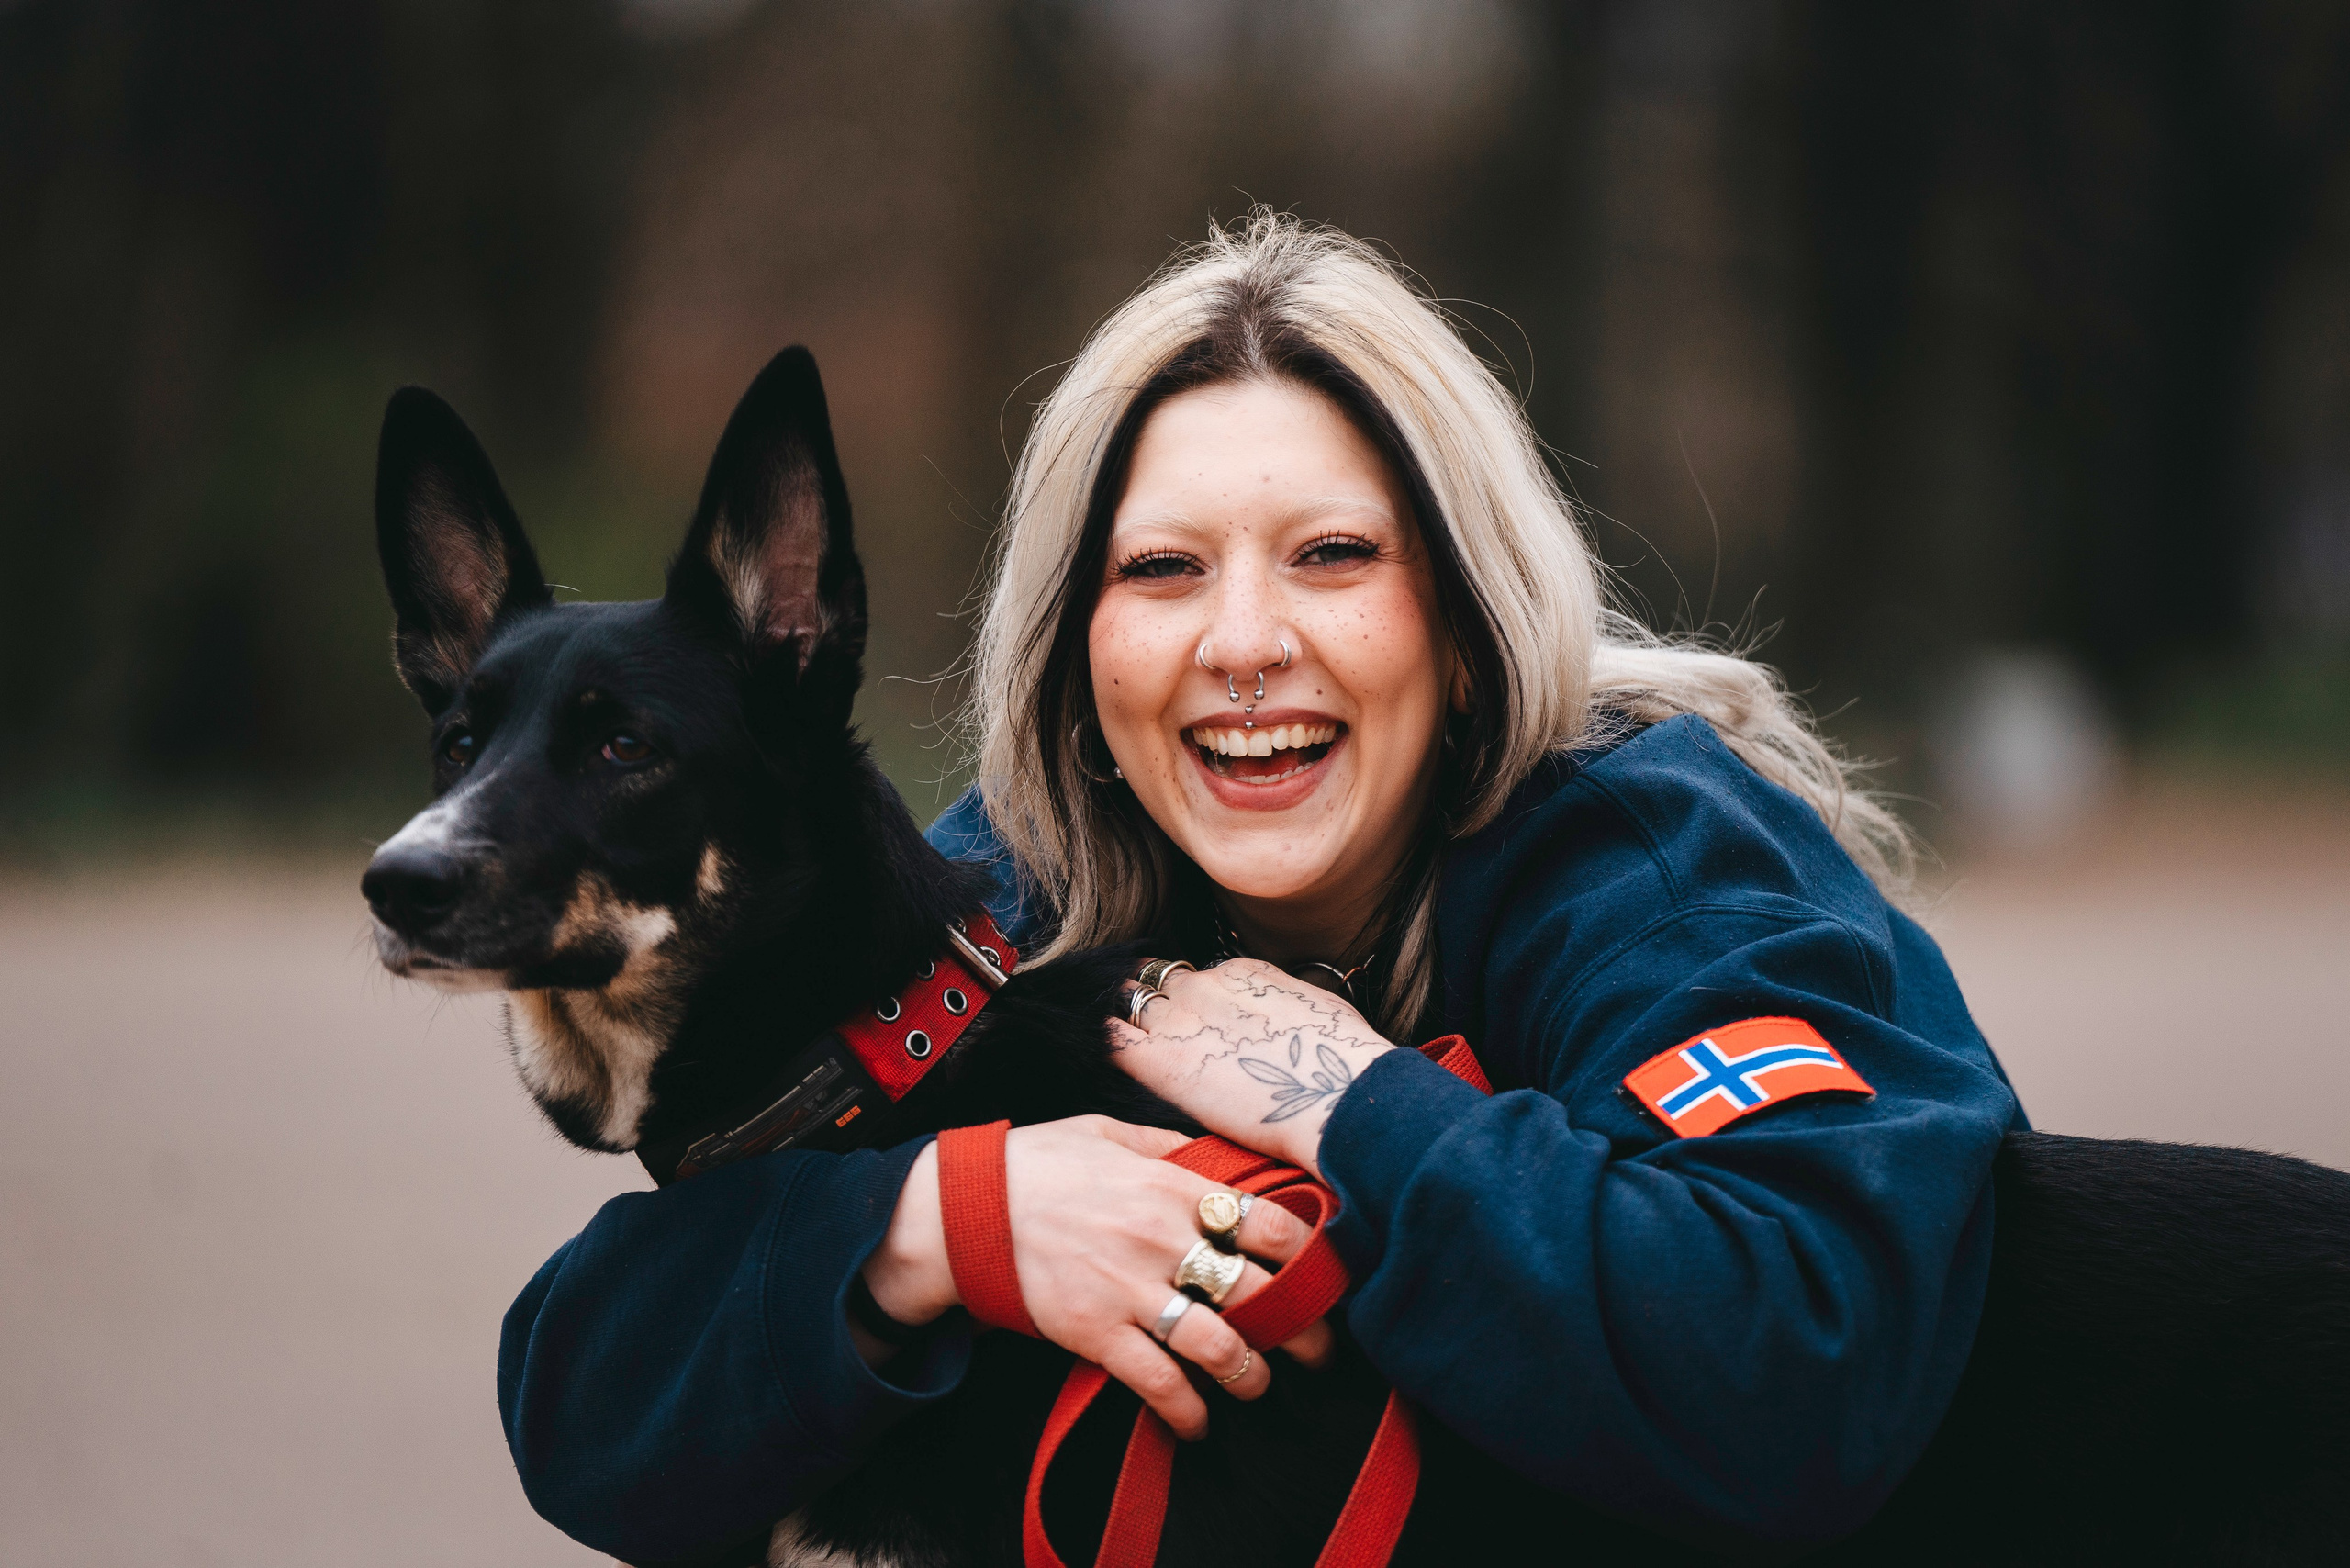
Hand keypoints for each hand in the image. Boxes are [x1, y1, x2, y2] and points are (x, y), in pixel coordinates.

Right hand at [861, 1115, 1334, 1438]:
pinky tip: (1198, 1423)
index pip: (1267, 1221)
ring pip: (1218, 1344)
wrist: (961, 1209)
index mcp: (1170, 1186)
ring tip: (1258, 1385)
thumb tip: (1213, 1153)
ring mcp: (1128, 1289)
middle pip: (1257, 1290)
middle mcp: (1160, 1238)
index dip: (1308, 1253)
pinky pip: (1158, 1381)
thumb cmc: (1034, 1164)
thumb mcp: (1105, 1132)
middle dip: (1300, 1328)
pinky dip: (1187, 1411)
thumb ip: (1166, 1146)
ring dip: (1251, 1375)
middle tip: (1318, 1348)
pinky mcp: (1094, 1333)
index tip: (1324, 1275)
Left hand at [1107, 958, 1395, 1179]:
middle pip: (1159, 986)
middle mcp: (1204, 985)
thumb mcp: (1317, 1009)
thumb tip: (1279, 1016)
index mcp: (1242, 971)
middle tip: (1154, 1038)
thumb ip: (1283, 1003)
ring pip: (1128, 1004)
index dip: (1192, 1005)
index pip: (1199, 978)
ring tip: (1123, 1042)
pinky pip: (1112, 1039)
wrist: (1342, 1096)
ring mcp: (1180, 1019)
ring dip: (1125, 1022)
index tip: (1195, 1028)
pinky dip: (1104, 1042)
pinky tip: (1101, 1058)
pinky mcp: (1161, 1060)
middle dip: (1152, 1006)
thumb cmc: (1344, 1065)